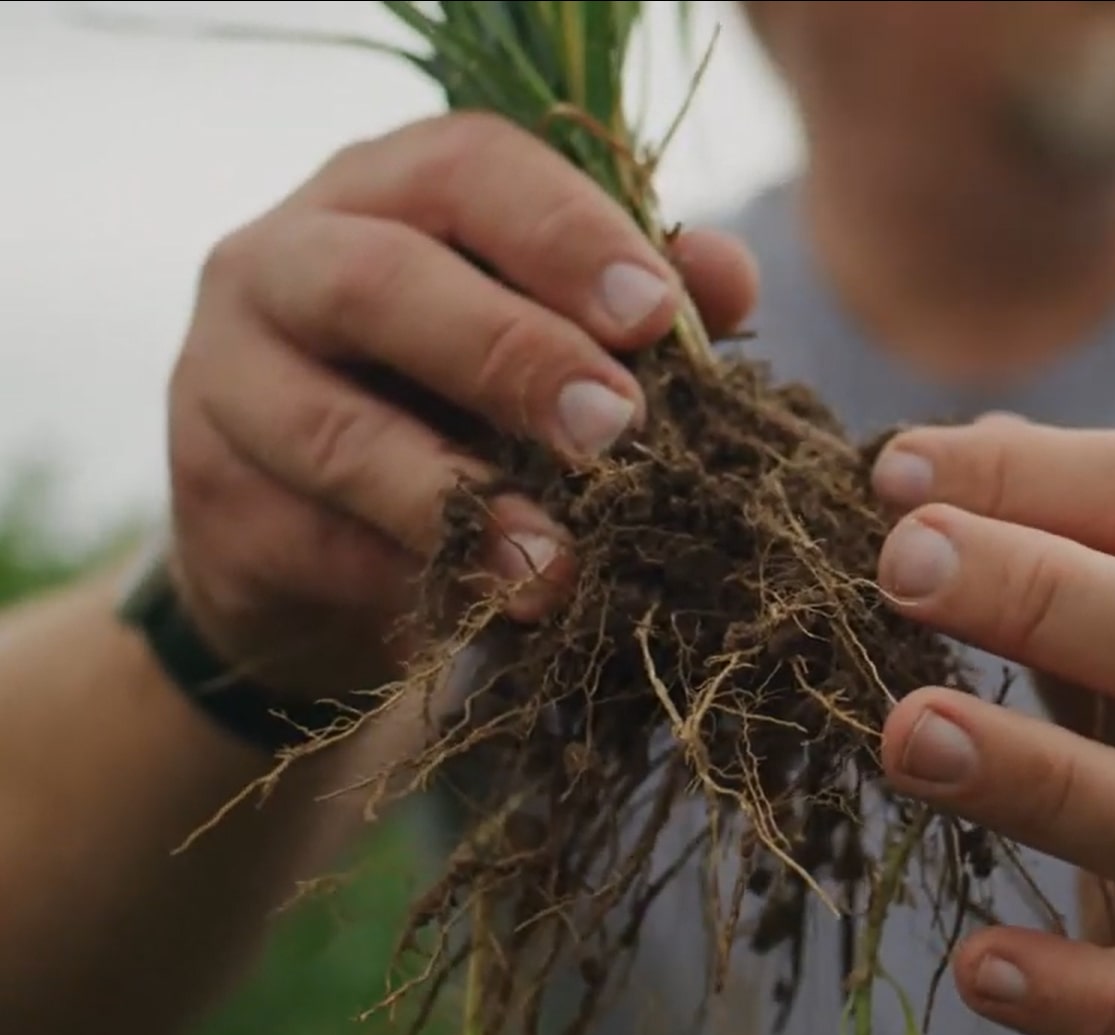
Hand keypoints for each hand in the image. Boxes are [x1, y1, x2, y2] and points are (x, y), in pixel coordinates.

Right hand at [166, 112, 756, 698]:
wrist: (314, 533)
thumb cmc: (460, 400)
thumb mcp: (548, 335)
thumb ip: (635, 303)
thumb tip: (728, 277)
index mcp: (386, 190)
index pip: (467, 167)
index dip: (566, 232)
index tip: (657, 315)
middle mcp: (282, 260)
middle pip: (377, 282)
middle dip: (510, 354)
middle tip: (617, 429)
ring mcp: (224, 378)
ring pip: (334, 431)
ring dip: (461, 502)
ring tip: (561, 566)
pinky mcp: (209, 498)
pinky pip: (314, 541)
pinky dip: (414, 580)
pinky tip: (492, 609)